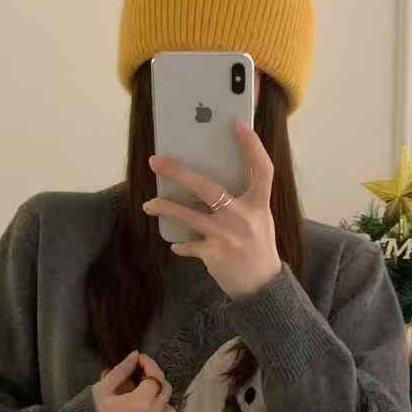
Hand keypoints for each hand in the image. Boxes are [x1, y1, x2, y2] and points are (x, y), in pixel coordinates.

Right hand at [92, 350, 176, 411]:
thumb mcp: (103, 389)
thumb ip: (122, 370)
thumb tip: (135, 355)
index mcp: (141, 400)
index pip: (155, 376)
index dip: (149, 364)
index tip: (141, 359)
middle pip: (166, 391)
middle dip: (156, 380)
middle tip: (144, 378)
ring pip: (171, 411)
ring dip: (163, 402)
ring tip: (149, 400)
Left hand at [141, 118, 282, 298]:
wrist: (262, 287)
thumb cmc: (258, 248)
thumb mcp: (260, 220)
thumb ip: (243, 201)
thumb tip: (209, 183)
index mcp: (259, 205)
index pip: (261, 168)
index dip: (252, 146)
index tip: (238, 124)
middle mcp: (243, 217)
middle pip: (208, 188)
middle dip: (179, 172)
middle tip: (156, 161)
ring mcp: (227, 236)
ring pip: (189, 216)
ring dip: (165, 207)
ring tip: (148, 204)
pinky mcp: (214, 255)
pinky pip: (189, 245)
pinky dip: (181, 245)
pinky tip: (175, 244)